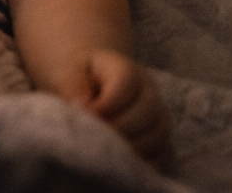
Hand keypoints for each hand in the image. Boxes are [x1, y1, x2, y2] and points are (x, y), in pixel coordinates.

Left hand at [74, 50, 172, 167]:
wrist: (87, 77)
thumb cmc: (76, 73)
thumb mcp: (67, 71)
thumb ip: (73, 86)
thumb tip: (82, 107)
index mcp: (126, 68)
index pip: (126, 83)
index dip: (106, 104)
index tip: (86, 115)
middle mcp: (148, 90)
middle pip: (147, 111)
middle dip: (119, 128)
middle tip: (96, 137)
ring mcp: (157, 113)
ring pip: (159, 133)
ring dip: (132, 146)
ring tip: (106, 151)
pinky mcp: (158, 135)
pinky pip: (163, 152)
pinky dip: (146, 160)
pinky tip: (122, 162)